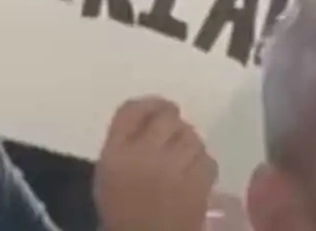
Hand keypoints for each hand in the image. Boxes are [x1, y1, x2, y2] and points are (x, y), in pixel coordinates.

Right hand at [94, 96, 215, 230]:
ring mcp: (174, 167)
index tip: (157, 110)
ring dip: (188, 143)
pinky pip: (207, 159)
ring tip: (182, 158)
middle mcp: (145, 152)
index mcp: (116, 151)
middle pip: (166, 115)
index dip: (149, 104)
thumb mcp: (108, 173)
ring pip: (191, 136)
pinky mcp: (197, 184)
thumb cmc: (122, 210)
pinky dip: (202, 164)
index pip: (132, 110)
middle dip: (171, 122)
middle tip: (171, 136)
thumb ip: (123, 141)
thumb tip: (147, 115)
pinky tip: (193, 175)